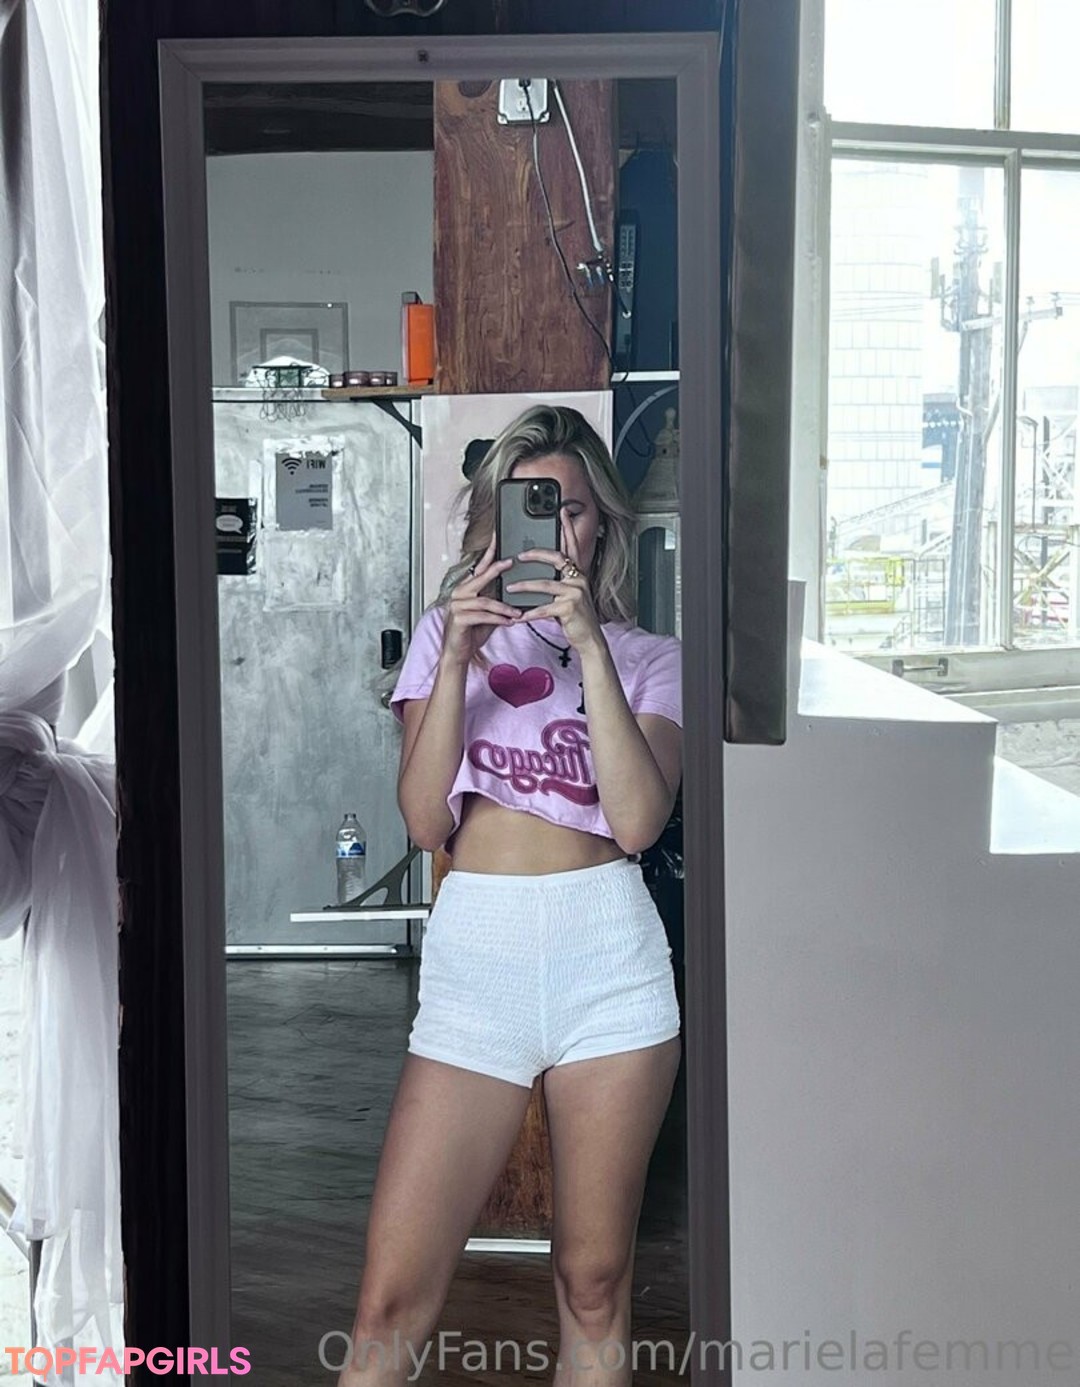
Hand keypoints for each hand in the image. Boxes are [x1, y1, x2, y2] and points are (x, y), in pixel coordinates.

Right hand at [442, 532, 521, 665]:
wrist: (458, 653)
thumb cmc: (472, 632)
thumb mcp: (490, 614)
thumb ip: (499, 602)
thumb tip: (518, 593)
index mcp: (467, 589)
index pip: (479, 567)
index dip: (488, 553)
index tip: (497, 537)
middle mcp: (459, 594)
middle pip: (480, 578)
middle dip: (496, 569)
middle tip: (511, 563)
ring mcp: (457, 606)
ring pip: (485, 601)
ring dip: (504, 607)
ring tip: (517, 613)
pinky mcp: (458, 619)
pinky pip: (482, 616)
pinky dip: (497, 619)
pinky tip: (509, 622)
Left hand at [504, 520, 603, 653]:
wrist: (590, 639)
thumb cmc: (576, 617)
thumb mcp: (568, 595)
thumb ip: (557, 583)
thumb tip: (535, 574)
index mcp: (577, 574)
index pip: (572, 546)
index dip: (567, 528)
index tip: (561, 511)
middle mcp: (578, 579)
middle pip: (556, 558)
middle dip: (536, 554)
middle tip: (519, 555)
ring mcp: (575, 593)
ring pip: (544, 584)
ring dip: (524, 586)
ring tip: (509, 587)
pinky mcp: (569, 609)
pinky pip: (544, 608)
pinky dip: (529, 613)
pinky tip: (518, 616)